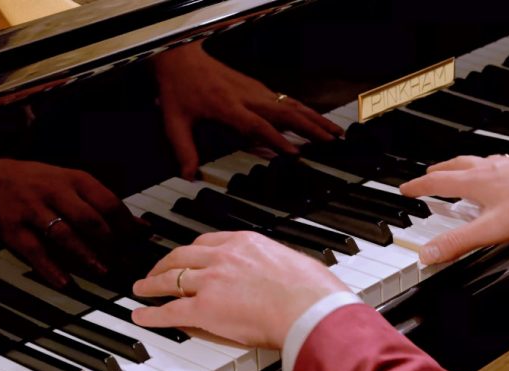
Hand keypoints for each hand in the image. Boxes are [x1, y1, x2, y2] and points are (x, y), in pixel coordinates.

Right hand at [0, 158, 139, 286]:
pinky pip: (34, 251)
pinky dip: (51, 269)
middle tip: (126, 262)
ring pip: (64, 234)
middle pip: (89, 219)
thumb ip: (107, 206)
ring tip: (103, 271)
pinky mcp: (13, 230)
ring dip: (86, 255)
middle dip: (111, 243)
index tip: (139, 243)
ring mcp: (33, 210)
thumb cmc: (42, 185)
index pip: (108, 202)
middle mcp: (55, 192)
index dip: (126, 225)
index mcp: (76, 180)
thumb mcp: (75, 185)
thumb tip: (143, 228)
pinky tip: (66, 284)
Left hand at [132, 231, 347, 347]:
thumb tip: (276, 271)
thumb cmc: (311, 289)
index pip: (207, 242)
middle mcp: (222, 257)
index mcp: (244, 243)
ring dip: (152, 283)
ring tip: (142, 288)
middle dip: (166, 263)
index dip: (192, 251)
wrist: (309, 307)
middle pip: (182, 256)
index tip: (188, 255)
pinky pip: (169, 310)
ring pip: (170, 279)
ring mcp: (210, 281)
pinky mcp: (204, 308)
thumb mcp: (290, 262)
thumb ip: (273, 264)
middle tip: (158, 270)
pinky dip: (152, 313)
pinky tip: (143, 315)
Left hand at [154, 41, 343, 178]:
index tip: (295, 153)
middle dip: (310, 127)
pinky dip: (304, 111)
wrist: (182, 58)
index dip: (277, 139)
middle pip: (285, 113)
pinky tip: (316, 121)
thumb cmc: (180, 88)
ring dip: (314, 118)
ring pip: (290, 105)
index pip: (257, 125)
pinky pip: (286, 100)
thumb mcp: (174, 121)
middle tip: (331, 141)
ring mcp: (255, 91)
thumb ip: (184, 149)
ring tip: (334, 132)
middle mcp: (246, 97)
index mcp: (227, 106)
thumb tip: (189, 175)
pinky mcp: (258, 88)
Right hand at [399, 154, 508, 264]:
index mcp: (474, 182)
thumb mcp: (492, 229)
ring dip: (461, 166)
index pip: (437, 183)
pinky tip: (499, 174)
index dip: (418, 186)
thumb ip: (458, 242)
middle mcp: (488, 168)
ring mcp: (508, 164)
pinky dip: (488, 167)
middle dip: (438, 171)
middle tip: (429, 173)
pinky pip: (499, 163)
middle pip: (455, 166)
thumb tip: (427, 253)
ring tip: (460, 171)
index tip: (406, 188)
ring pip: (477, 162)